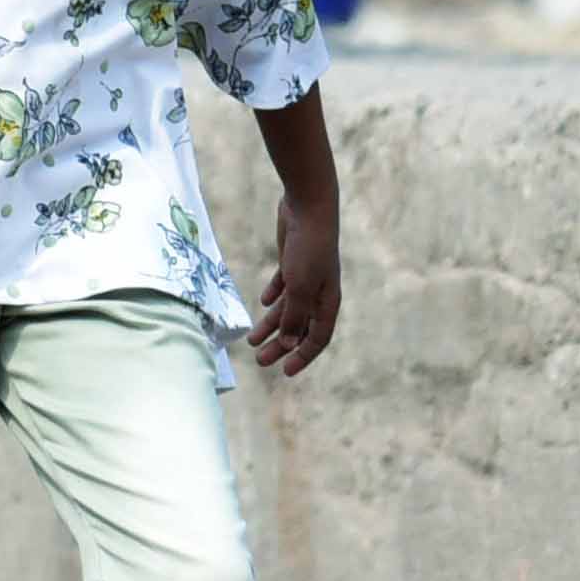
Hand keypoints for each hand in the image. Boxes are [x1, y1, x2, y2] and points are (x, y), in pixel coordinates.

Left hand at [246, 196, 340, 376]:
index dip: (302, 356)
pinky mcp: (293, 261)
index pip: (318, 338)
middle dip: (280, 346)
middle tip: (260, 361)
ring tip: (251, 340)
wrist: (309, 208)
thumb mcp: (299, 287)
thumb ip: (293, 317)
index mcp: (327, 302)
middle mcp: (319, 292)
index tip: (285, 372)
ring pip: (288, 309)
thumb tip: (286, 345)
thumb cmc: (308, 249)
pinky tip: (263, 303)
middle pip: (299, 327)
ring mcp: (306, 276)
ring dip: (271, 325)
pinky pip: (284, 286)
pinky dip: (274, 296)